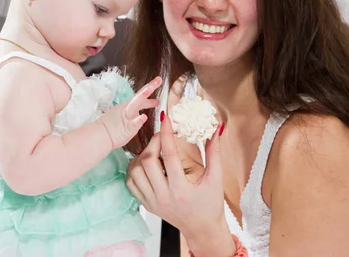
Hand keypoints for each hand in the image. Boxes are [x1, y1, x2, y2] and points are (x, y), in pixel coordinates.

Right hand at [98, 76, 161, 148]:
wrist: (99, 135)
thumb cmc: (109, 127)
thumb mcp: (121, 115)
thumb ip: (131, 113)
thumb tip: (140, 114)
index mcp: (127, 106)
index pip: (140, 95)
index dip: (150, 87)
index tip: (158, 80)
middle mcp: (128, 109)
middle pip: (139, 96)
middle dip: (149, 86)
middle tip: (159, 79)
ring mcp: (127, 117)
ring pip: (135, 105)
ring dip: (142, 97)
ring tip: (149, 89)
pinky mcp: (127, 128)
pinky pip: (133, 123)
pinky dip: (138, 120)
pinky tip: (143, 117)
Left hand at [126, 113, 234, 255]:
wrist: (202, 229)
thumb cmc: (211, 205)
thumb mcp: (216, 178)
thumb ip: (214, 152)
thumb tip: (215, 130)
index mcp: (181, 190)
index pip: (169, 155)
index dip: (166, 134)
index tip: (166, 119)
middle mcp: (163, 196)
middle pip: (148, 162)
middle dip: (153, 143)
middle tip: (162, 135)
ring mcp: (152, 202)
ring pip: (136, 171)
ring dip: (142, 156)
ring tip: (154, 150)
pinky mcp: (147, 204)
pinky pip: (132, 184)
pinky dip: (135, 170)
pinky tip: (145, 164)